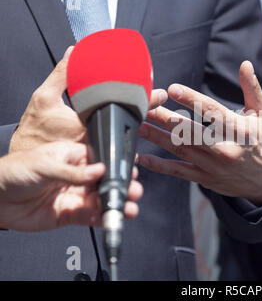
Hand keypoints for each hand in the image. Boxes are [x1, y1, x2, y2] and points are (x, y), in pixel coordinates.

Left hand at [0, 141, 142, 231]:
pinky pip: (89, 216)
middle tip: (133, 191)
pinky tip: (108, 218)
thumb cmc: (14, 171)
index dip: (116, 166)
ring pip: (100, 200)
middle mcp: (78, 176)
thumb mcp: (45, 165)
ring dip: (116, 204)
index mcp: (74, 157)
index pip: (101, 160)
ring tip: (129, 208)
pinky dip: (100, 218)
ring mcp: (75, 195)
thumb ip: (74, 172)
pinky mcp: (69, 213)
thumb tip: (99, 170)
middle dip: (121, 187)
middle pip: (105, 182)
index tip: (130, 171)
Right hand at [10, 47, 168, 152]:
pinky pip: (116, 150)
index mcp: (86, 126)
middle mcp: (96, 141)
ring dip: (142, 126)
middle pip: (130, 125)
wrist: (27, 162)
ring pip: (127, 139)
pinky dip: (127, 139)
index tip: (161, 94)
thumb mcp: (44, 98)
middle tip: (165, 101)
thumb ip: (61, 75)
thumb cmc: (34, 131)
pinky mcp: (96, 160)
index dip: (145, 101)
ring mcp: (99, 153)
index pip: (124, 110)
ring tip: (156, 113)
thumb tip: (73, 51)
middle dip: (149, 113)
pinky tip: (137, 131)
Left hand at [138, 61, 261, 205]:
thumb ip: (252, 89)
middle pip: (191, 131)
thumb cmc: (260, 142)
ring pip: (181, 149)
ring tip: (139, 125)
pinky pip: (180, 172)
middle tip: (146, 105)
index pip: (213, 112)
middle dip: (166, 118)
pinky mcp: (205, 179)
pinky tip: (143, 159)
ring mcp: (213, 166)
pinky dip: (161, 166)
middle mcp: (225, 149)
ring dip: (157, 137)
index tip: (172, 89)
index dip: (192, 100)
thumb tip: (245, 64)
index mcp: (240, 131)